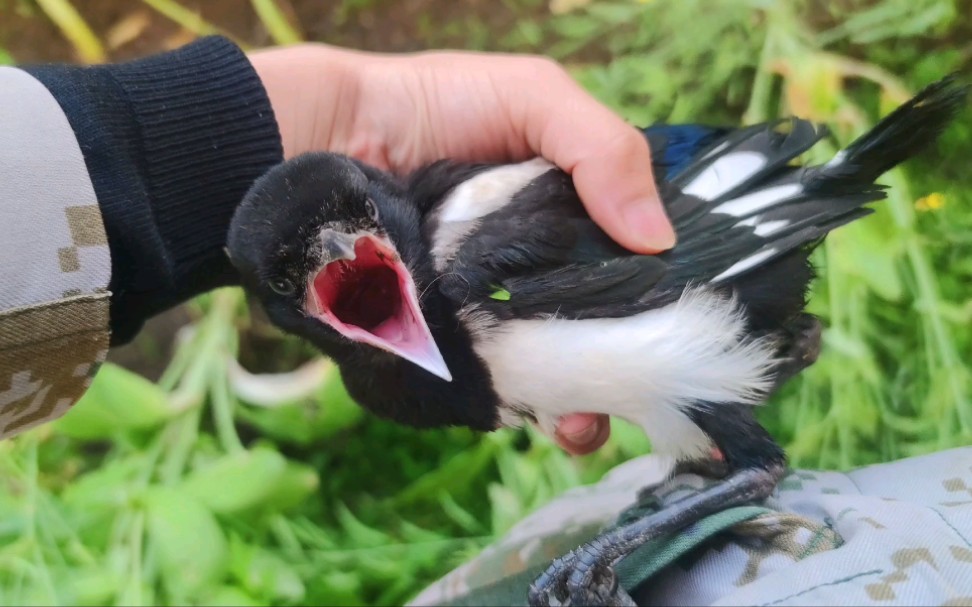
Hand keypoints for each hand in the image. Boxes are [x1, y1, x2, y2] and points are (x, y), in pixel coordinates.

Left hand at [250, 44, 669, 453]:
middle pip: (600, 330)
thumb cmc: (435, 105)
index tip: (689, 330)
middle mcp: (540, 270)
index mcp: (571, 217)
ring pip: (550, 370)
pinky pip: (491, 381)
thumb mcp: (534, 98)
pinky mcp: (448, 340)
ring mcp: (494, 310)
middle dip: (625, 369)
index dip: (665, 298)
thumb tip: (660, 237)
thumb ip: (603, 149)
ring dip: (578, 404)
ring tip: (582, 424)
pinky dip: (517, 405)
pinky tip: (538, 419)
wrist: (331, 135)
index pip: (635, 266)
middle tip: (638, 393)